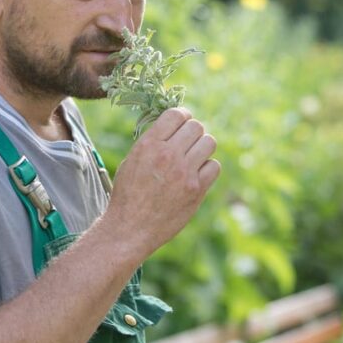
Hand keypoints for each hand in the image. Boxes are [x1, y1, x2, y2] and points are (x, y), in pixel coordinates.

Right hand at [104, 107, 220, 258]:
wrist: (130, 228)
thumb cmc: (128, 194)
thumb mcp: (132, 160)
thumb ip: (153, 142)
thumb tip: (173, 126)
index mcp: (149, 145)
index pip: (176, 114)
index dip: (182, 115)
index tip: (182, 122)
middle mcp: (168, 155)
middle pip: (196, 126)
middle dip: (193, 131)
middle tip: (187, 142)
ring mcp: (184, 173)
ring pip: (209, 142)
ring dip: (202, 147)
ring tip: (193, 156)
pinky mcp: (196, 190)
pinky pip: (214, 166)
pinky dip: (207, 168)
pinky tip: (197, 174)